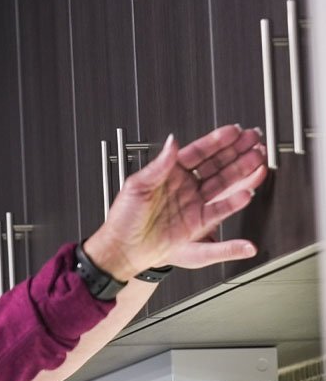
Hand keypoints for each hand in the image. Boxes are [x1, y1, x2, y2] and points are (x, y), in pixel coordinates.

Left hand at [84, 124, 267, 278]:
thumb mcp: (137, 187)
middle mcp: (182, 187)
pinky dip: (233, 201)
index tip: (233, 131)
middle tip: (253, 139)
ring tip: (257, 159)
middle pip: (215, 165)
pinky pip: (219, 209)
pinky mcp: (196, 223)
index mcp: (168, 174)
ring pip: (221, 183)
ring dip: (240, 171)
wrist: (122, 250)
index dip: (216, 141)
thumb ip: (158, 165)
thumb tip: (172, 142)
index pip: (197, 152)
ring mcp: (191, 204)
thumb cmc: (123, 219)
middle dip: (235, 151)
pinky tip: (245, 192)